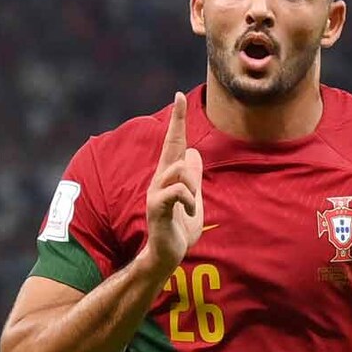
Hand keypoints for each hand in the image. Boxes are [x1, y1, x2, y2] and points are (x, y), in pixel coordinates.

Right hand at [141, 92, 203, 274]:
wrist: (167, 255)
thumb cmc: (179, 230)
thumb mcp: (193, 200)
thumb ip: (194, 179)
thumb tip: (194, 154)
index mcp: (169, 176)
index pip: (174, 142)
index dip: (177, 120)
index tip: (179, 96)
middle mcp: (160, 179)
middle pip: (173, 145)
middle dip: (176, 123)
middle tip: (179, 102)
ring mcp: (156, 192)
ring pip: (179, 169)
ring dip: (193, 184)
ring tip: (192, 203)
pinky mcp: (157, 207)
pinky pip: (177, 191)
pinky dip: (188, 200)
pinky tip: (189, 212)